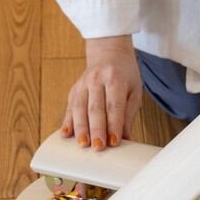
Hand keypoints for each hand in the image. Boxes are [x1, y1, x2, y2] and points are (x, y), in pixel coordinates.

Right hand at [61, 35, 141, 149]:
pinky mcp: (74, 89)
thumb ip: (129, 114)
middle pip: (95, 108)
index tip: (114, 142)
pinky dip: (67, 121)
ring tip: (82, 144)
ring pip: (79, 108)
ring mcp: (82, 83)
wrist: (109, 52)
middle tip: (98, 147)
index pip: (114, 106)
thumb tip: (126, 138)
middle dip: (96, 130)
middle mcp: (96, 80)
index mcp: (115, 79)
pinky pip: (69, 107)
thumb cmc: (125, 75)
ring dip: (80, 128)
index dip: (113, 125)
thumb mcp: (134, 91)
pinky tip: (65, 134)